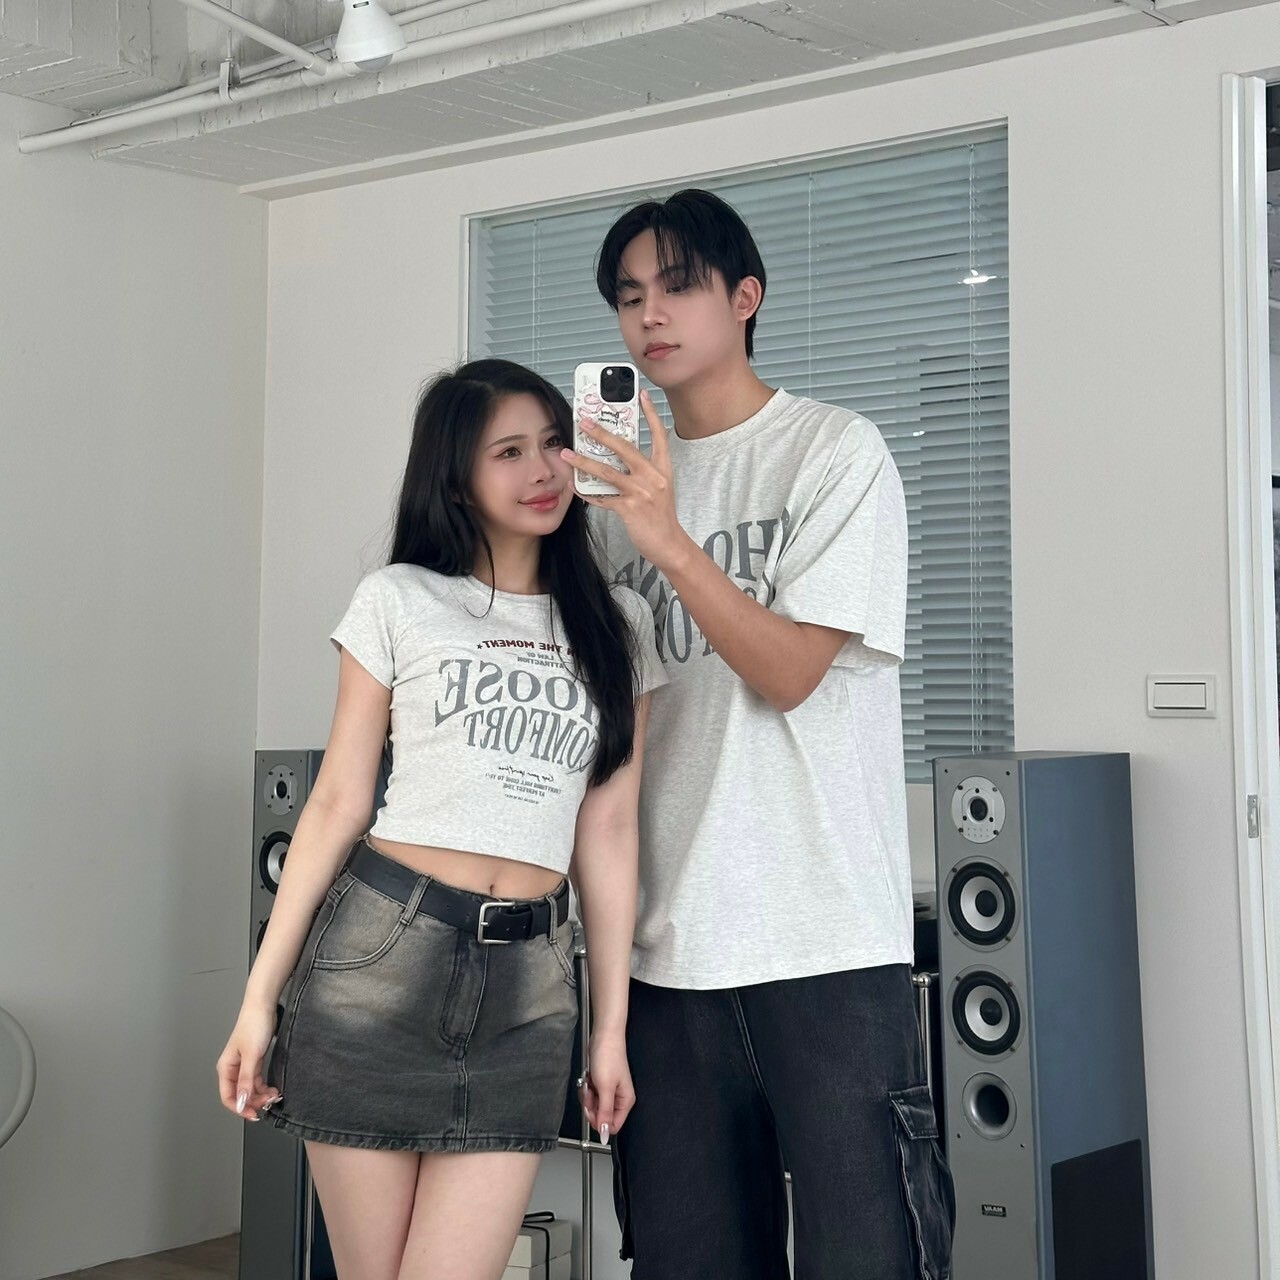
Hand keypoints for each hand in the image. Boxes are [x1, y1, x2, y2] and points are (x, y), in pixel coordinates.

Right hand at [216, 1003, 281, 1121]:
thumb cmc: (254, 1026)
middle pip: (240, 1094)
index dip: (240, 1108)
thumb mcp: (252, 1056)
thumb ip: (246, 1080)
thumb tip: (242, 1102)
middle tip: (269, 1104)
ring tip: (274, 1095)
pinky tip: (273, 1089)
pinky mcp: (254, 1061)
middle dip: (253, 1101)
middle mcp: (233, 1069)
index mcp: (226, 1068)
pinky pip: (256, 1080)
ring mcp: (243, 1065)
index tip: (254, 1114)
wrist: (263, 1007)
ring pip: (249, 1088)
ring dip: (261, 1095)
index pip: (228, 1096)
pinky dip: (264, 1086)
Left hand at [562, 390, 689, 570]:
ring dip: (583, 462)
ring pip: (607, 471)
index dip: (651, 413)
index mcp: (663, 468)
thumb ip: (643, 471)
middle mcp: (653, 477)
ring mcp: (641, 492)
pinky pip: (602, 498)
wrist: (669, 543)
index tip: (642, 394)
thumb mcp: (659, 487)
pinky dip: (586, 493)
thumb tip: (616, 458)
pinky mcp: (629, 509)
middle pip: (624, 447)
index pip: (659, 435)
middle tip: (584, 421)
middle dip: (601, 433)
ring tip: (567, 454)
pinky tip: (574, 486)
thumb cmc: (661, 515)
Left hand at [580, 1029, 634, 1141]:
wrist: (603, 1036)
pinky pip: (591, 1095)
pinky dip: (587, 1088)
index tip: (592, 1110)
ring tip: (590, 1081)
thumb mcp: (605, 1088)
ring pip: (594, 1106)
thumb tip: (606, 1136)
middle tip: (591, 1092)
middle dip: (591, 1106)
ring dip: (588, 1095)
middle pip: (601, 1117)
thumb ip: (605, 1113)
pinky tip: (589, 1078)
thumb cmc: (608, 1057)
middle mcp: (619, 1098)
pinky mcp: (601, 1084)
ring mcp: (609, 1091)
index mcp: (626, 1101)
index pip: (613, 1126)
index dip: (599, 1122)